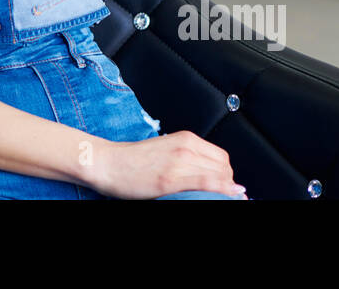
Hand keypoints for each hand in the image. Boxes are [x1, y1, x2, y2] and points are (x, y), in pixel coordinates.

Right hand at [91, 131, 246, 199]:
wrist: (106, 162)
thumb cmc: (132, 160)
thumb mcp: (165, 150)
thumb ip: (186, 158)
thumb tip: (207, 174)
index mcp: (186, 138)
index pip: (221, 158)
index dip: (225, 175)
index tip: (222, 186)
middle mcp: (186, 147)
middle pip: (223, 168)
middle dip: (227, 184)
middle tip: (220, 196)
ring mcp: (179, 163)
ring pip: (219, 176)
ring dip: (225, 189)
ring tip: (223, 200)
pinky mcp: (170, 180)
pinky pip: (206, 183)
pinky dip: (222, 190)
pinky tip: (232, 195)